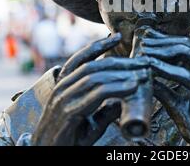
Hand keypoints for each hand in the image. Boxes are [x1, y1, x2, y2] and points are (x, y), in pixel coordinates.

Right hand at [32, 33, 148, 145]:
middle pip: (93, 66)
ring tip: (141, 73)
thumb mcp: (90, 122)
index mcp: (64, 86)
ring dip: (121, 74)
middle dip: (119, 61)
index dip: (98, 46)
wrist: (47, 154)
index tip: (117, 36)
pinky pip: (96, 94)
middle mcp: (62, 88)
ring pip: (95, 77)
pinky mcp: (69, 112)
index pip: (81, 58)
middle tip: (141, 60)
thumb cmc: (68, 138)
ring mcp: (63, 99)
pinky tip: (132, 87)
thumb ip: (105, 111)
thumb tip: (123, 102)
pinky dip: (117, 88)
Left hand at [138, 28, 189, 145]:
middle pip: (188, 46)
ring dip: (165, 51)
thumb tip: (146, 79)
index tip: (147, 38)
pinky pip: (189, 77)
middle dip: (164, 42)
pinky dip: (170, 70)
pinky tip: (154, 67)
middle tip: (144, 42)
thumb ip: (164, 90)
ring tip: (146, 51)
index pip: (187, 46)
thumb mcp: (177, 103)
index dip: (166, 40)